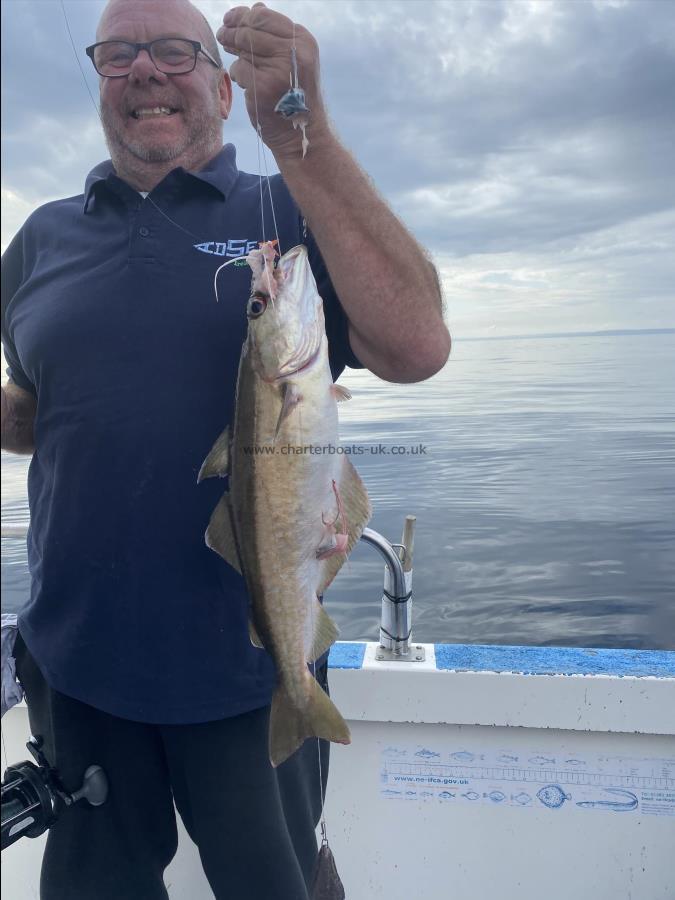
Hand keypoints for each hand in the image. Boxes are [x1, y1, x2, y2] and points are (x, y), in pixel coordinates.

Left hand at [217, 3, 328, 159]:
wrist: (301, 134)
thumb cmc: (295, 95)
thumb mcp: (295, 61)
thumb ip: (277, 35)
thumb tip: (256, 7)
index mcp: (303, 41)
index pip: (263, 16)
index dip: (241, 15)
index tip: (229, 20)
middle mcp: (293, 52)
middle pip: (249, 30)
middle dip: (231, 31)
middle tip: (222, 35)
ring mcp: (278, 69)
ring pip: (242, 48)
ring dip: (235, 54)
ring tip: (238, 62)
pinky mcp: (263, 87)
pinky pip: (239, 69)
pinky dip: (238, 75)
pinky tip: (245, 83)